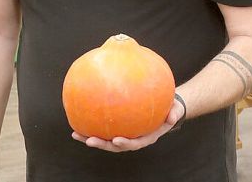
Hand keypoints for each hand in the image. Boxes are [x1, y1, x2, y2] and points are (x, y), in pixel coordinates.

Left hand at [70, 96, 185, 152]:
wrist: (165, 107)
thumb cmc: (170, 108)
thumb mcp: (175, 110)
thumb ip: (174, 113)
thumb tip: (173, 116)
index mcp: (146, 136)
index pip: (135, 143)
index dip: (125, 144)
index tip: (116, 141)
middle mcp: (133, 137)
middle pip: (115, 145)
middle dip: (102, 144)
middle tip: (89, 140)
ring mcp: (125, 133)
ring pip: (106, 138)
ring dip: (90, 137)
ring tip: (76, 134)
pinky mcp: (117, 126)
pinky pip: (103, 126)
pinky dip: (91, 124)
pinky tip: (78, 118)